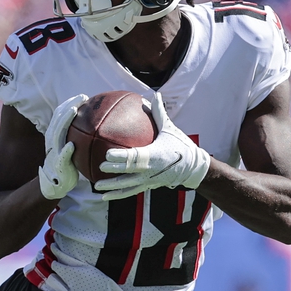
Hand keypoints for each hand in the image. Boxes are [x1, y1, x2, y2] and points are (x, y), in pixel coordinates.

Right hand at [38, 94, 87, 199]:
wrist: (56, 183)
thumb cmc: (68, 164)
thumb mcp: (72, 147)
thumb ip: (79, 137)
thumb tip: (97, 126)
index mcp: (56, 135)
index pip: (61, 114)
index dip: (70, 103)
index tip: (84, 97)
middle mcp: (53, 140)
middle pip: (59, 118)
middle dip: (69, 105)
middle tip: (83, 97)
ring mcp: (55, 151)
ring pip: (57, 132)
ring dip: (65, 120)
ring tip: (74, 111)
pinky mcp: (58, 164)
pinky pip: (61, 156)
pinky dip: (65, 150)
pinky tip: (71, 145)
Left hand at [95, 93, 209, 199]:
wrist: (193, 168)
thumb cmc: (180, 146)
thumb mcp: (170, 129)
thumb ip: (159, 113)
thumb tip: (155, 94)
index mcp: (155, 155)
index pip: (135, 157)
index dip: (121, 156)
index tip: (108, 154)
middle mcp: (150, 170)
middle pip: (129, 172)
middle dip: (114, 170)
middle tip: (100, 166)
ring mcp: (149, 180)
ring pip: (128, 186)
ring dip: (112, 187)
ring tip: (97, 186)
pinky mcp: (148, 186)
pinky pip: (130, 192)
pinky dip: (117, 194)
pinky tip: (104, 196)